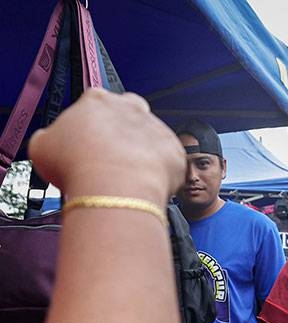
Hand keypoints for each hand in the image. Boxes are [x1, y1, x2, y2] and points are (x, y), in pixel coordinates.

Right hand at [28, 88, 184, 203]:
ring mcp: (157, 128)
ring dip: (143, 152)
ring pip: (152, 137)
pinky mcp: (176, 151)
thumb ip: (51, 137)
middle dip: (123, 129)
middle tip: (112, 155)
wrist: (113, 188)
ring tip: (128, 176)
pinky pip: (170, 161)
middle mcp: (131, 108)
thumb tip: (52, 142)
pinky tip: (146, 184)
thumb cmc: (76, 167)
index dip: (92, 124)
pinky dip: (161, 172)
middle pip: (129, 112)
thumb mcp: (42, 146)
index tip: (89, 142)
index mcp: (96, 100)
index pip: (96, 103)